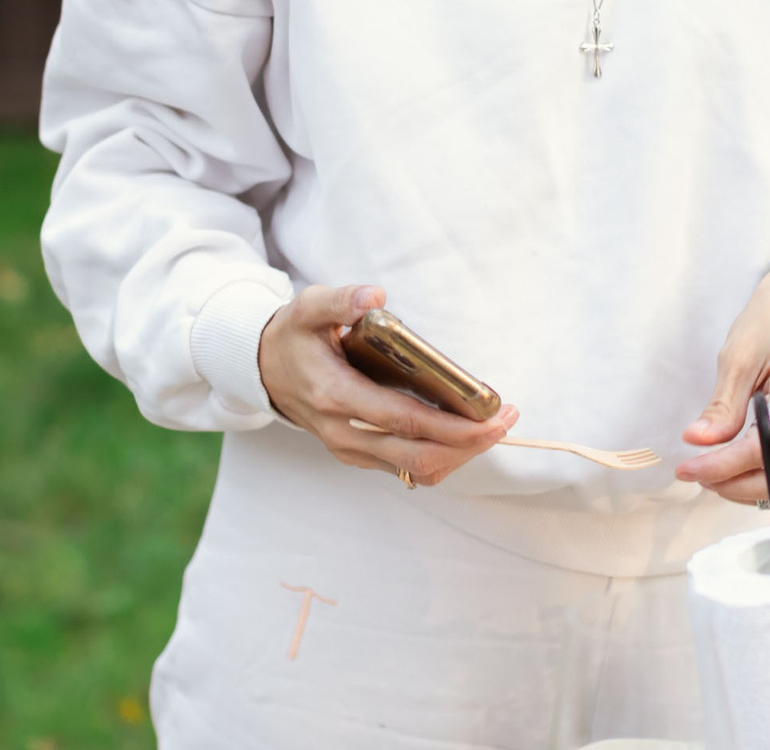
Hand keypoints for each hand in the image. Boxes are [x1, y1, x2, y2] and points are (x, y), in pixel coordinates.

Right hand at [255, 284, 516, 486]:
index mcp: (336, 397)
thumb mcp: (308, 307)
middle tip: (506, 420)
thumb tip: (376, 297)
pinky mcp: (358, 455)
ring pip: (416, 471)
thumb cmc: (295, 335)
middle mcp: (344, 433)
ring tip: (492, 426)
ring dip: (460, 455)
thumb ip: (340, 300)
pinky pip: (406, 469)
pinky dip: (441, 457)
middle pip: (419, 457)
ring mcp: (350, 449)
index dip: (454, 426)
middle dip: (469, 445)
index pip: (405, 422)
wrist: (263, 369)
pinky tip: (463, 434)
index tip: (493, 416)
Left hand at [676, 249, 769, 507]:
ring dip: (754, 489)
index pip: (765, 448)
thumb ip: (723, 406)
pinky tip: (741, 467)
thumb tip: (696, 442)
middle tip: (700, 475)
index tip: (687, 467)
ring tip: (716, 472)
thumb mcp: (739, 354)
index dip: (721, 466)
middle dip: (739, 487)